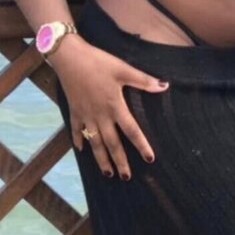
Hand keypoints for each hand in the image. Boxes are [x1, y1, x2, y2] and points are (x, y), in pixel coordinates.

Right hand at [55, 39, 169, 180]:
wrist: (69, 57)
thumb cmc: (98, 62)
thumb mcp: (123, 69)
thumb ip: (143, 80)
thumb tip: (165, 86)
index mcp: (115, 106)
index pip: (132, 130)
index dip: (141, 145)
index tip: (149, 159)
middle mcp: (100, 115)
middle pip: (112, 143)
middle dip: (119, 161)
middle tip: (126, 177)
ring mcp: (86, 115)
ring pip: (94, 142)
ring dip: (101, 159)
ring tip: (107, 173)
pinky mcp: (74, 111)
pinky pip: (76, 130)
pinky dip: (79, 141)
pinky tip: (81, 150)